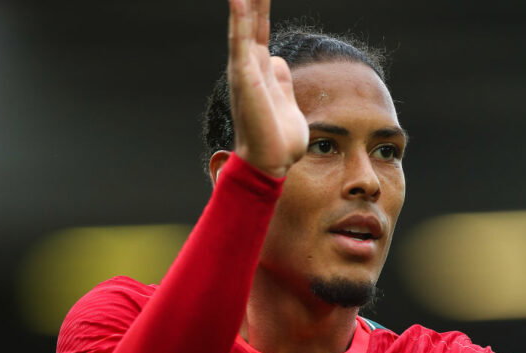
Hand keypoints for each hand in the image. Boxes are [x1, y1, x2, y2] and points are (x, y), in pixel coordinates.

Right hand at [227, 0, 307, 177]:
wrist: (271, 164)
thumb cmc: (279, 140)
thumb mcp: (287, 103)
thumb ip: (282, 82)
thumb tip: (277, 61)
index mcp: (261, 71)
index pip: (260, 28)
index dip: (261, 6)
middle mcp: (250, 66)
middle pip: (251, 19)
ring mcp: (245, 70)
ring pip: (243, 24)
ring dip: (244, 1)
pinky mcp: (245, 78)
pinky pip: (240, 42)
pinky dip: (238, 20)